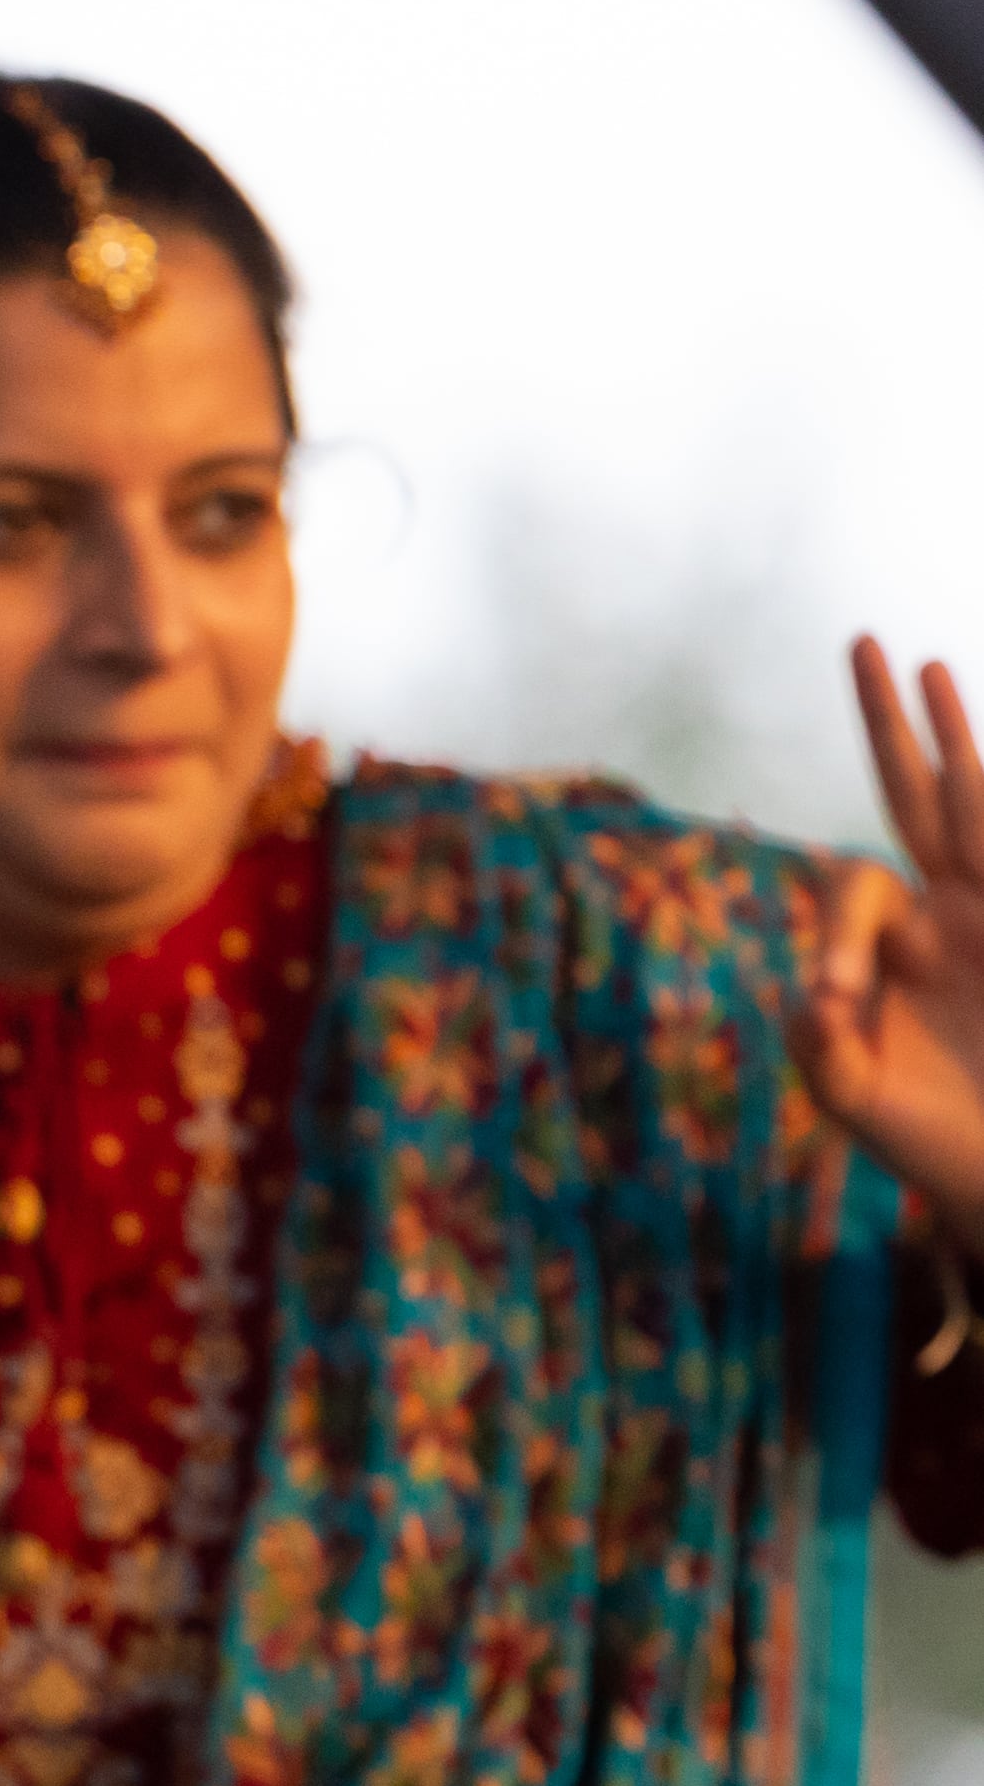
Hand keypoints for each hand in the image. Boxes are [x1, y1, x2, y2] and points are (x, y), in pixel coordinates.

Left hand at [813, 639, 983, 1230]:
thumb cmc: (929, 1141)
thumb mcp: (855, 1097)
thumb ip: (821, 1051)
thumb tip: (817, 999)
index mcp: (895, 943)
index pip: (856, 887)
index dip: (839, 936)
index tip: (842, 1004)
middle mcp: (948, 913)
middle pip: (913, 797)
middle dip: (889, 728)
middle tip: (863, 644)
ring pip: (972, 807)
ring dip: (956, 736)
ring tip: (929, 667)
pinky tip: (977, 760)